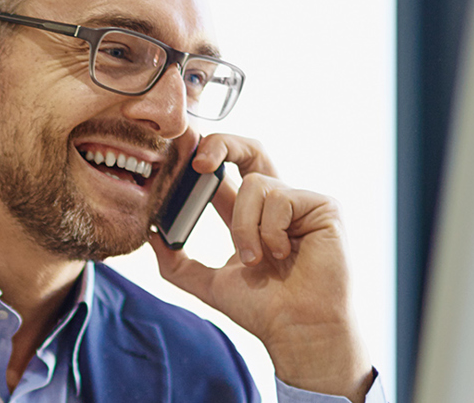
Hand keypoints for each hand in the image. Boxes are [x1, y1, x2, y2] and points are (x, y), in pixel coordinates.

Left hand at [148, 133, 373, 402]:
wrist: (297, 329)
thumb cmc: (264, 309)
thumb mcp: (209, 283)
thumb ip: (177, 261)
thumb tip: (150, 234)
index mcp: (249, 215)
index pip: (222, 174)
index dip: (200, 156)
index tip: (177, 148)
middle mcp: (275, 202)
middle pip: (248, 150)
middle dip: (221, 143)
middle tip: (197, 161)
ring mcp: (300, 201)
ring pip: (253, 185)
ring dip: (244, 227)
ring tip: (256, 261)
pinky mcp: (323, 206)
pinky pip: (279, 198)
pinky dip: (270, 231)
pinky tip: (284, 255)